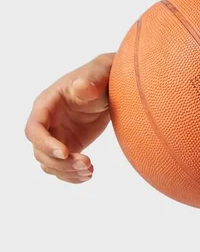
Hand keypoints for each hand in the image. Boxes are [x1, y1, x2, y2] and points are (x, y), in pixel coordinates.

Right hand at [24, 53, 115, 182]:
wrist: (112, 88)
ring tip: (90, 171)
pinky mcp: (68, 146)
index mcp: (46, 105)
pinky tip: (88, 175)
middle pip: (40, 152)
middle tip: (87, 164)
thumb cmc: (101, 77)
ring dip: (67, 172)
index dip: (45, 143)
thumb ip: (90, 82)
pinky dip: (72, 175)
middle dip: (61, 163)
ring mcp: (56, 136)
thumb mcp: (98, 76)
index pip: (34, 129)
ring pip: (49, 163)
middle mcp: (47, 123)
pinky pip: (62, 167)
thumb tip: (81, 87)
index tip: (66, 153)